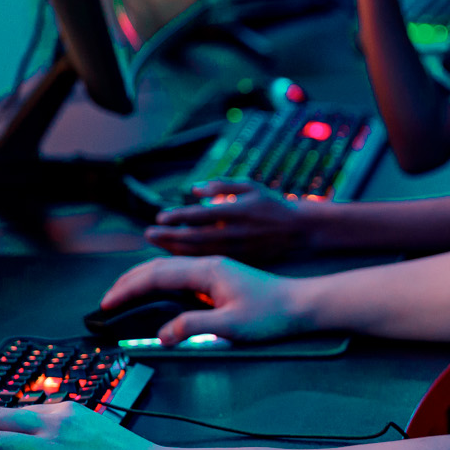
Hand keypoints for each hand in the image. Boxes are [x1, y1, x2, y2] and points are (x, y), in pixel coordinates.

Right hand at [101, 255, 309, 345]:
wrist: (303, 305)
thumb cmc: (272, 314)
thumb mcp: (230, 326)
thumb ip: (193, 328)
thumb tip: (160, 336)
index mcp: (206, 270)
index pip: (155, 275)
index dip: (128, 289)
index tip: (107, 304)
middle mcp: (207, 265)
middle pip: (157, 268)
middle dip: (128, 283)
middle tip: (105, 302)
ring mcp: (214, 270)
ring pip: (168, 270)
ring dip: (142, 281)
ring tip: (123, 296)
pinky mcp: (220, 279)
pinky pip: (180, 276)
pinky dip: (160, 284)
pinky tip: (156, 295)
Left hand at [145, 179, 330, 259]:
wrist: (301, 230)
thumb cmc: (273, 205)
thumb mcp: (251, 187)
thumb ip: (221, 187)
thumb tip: (194, 190)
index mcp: (238, 212)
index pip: (201, 215)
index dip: (178, 216)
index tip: (160, 217)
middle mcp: (237, 233)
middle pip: (195, 237)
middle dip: (169, 236)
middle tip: (149, 234)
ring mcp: (239, 250)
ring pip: (200, 253)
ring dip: (176, 249)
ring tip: (159, 243)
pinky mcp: (242, 262)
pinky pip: (211, 262)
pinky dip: (192, 260)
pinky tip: (178, 257)